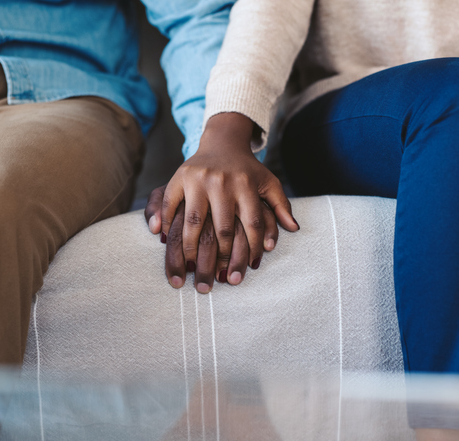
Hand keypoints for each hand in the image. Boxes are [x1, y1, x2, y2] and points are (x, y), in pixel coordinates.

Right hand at [146, 112, 298, 282]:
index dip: (250, 250)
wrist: (223, 141)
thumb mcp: (269, 183)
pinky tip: (165, 241)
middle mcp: (223, 183)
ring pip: (194, 222)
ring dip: (190, 249)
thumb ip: (281, 206)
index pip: (252, 224)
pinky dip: (166, 222)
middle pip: (223, 229)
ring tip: (189, 269)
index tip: (244, 272)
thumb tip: (293, 229)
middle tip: (214, 281)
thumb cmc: (247, 170)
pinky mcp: (179, 177)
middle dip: (220, 258)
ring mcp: (199, 180)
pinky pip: (171, 204)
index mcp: (247, 185)